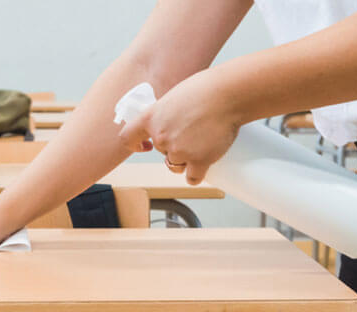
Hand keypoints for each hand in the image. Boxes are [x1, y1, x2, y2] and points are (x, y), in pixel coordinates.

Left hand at [118, 70, 242, 184]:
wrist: (228, 94)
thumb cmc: (206, 89)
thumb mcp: (175, 97)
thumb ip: (168, 114)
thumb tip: (172, 125)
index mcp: (151, 117)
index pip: (128, 137)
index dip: (135, 144)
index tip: (144, 146)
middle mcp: (161, 137)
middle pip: (161, 151)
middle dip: (173, 146)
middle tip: (192, 133)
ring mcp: (179, 150)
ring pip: (176, 165)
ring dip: (185, 160)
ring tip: (201, 145)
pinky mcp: (199, 161)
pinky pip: (192, 178)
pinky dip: (196, 175)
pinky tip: (201, 168)